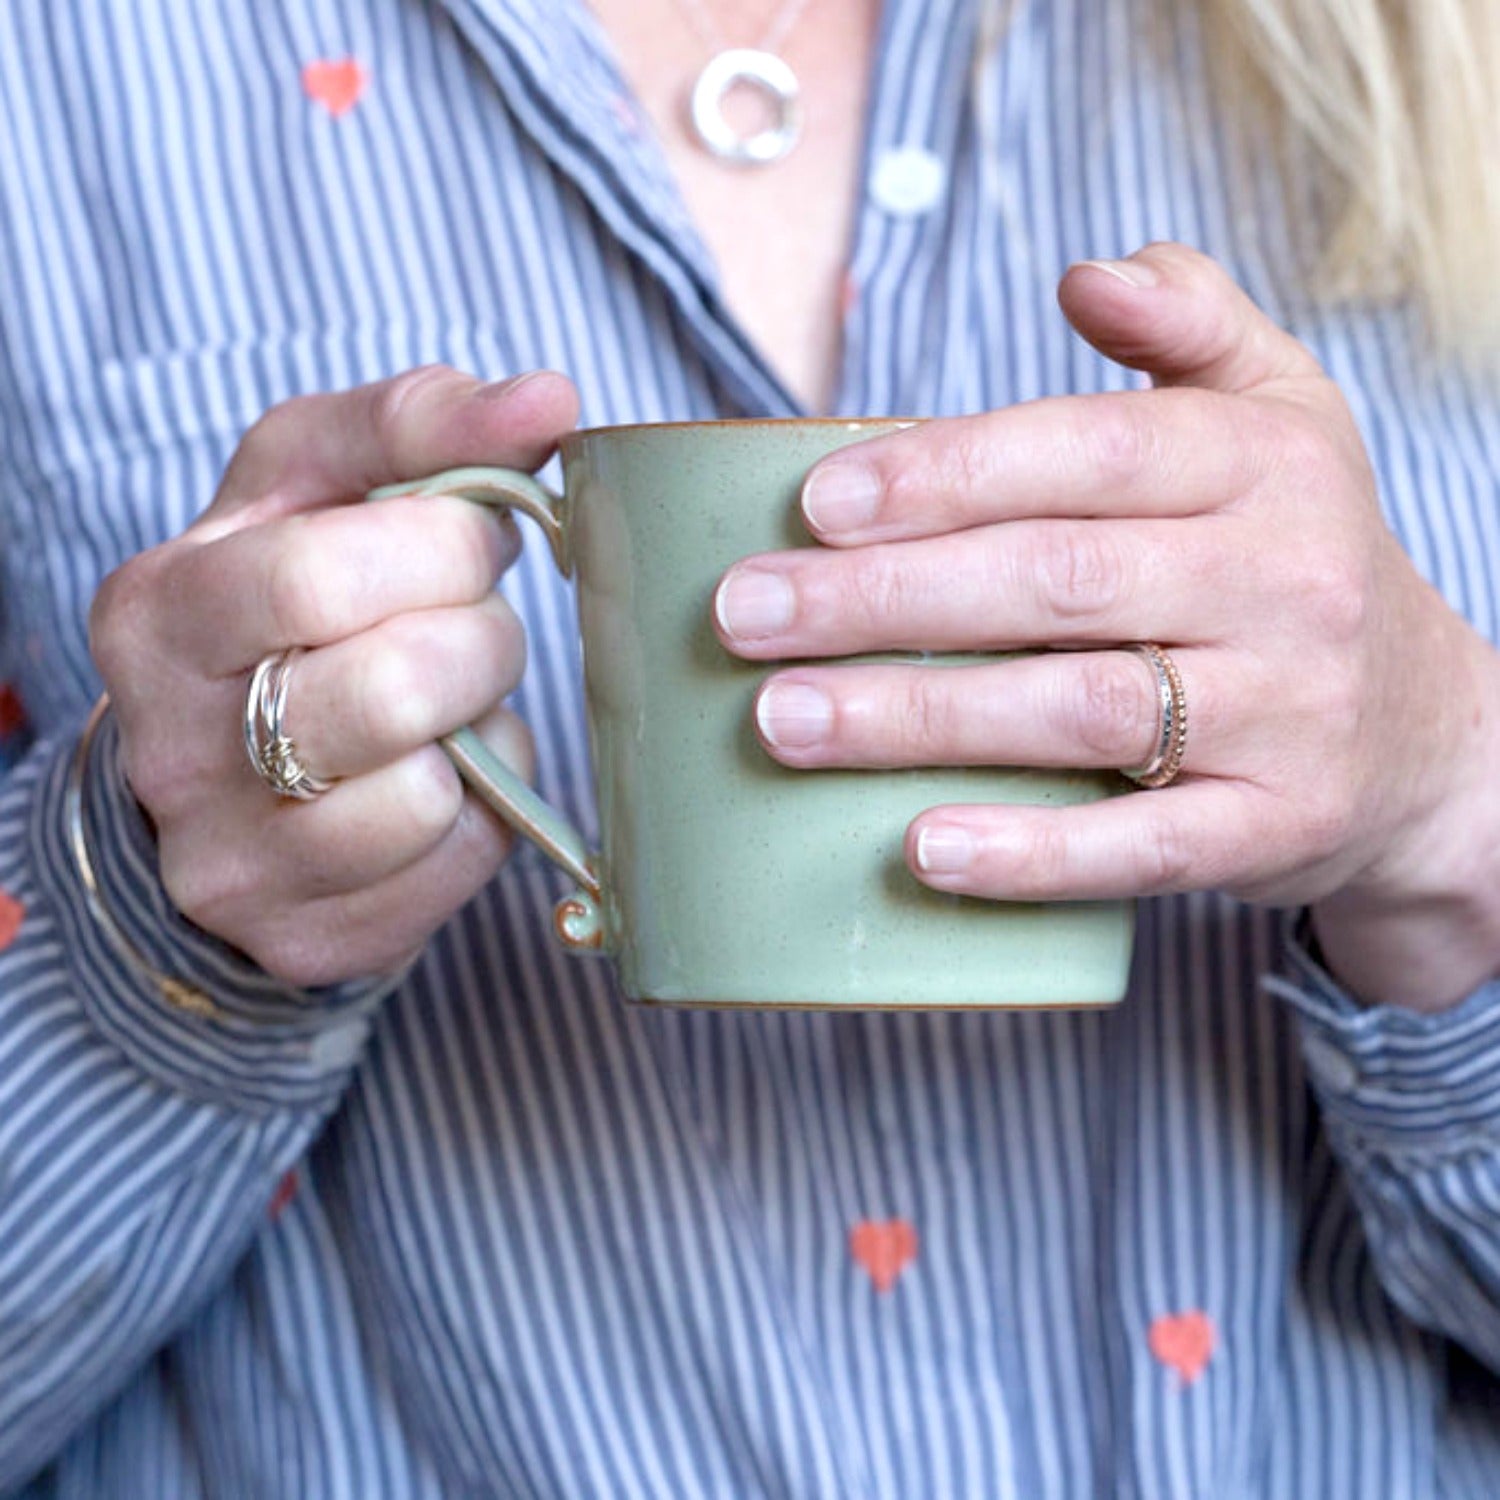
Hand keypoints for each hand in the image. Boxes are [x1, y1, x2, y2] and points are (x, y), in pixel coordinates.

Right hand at [90, 366, 579, 986]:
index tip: (476, 537)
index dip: (442, 549)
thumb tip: (550, 398)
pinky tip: (452, 777)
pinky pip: (455, 868)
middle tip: (480, 626)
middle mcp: (172, 750)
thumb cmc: (286, 606)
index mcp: (158, 613)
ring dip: (484, 732)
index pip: (322, 573)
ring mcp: (231, 862)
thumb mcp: (315, 487)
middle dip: (481, 643)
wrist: (221, 774)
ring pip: (424, 795)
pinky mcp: (305, 938)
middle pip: (388, 689)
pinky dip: (488, 812)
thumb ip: (417, 424)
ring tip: (458, 703)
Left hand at [713, 244, 1499, 1009]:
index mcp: (1262, 464)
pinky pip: (1143, 847)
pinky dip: (1031, 852)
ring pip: (1081, 709)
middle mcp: (1284, 580)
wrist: (1428, 737)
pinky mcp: (1273, 829)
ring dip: (919, 718)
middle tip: (746, 617)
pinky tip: (920, 849)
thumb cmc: (1295, 561)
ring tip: (783, 721)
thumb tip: (1084, 273)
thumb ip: (1191, 326)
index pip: (1084, 453)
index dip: (942, 476)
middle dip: (884, 600)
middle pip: (1056, 582)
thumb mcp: (1279, 417)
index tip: (813, 506)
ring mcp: (1286, 713)